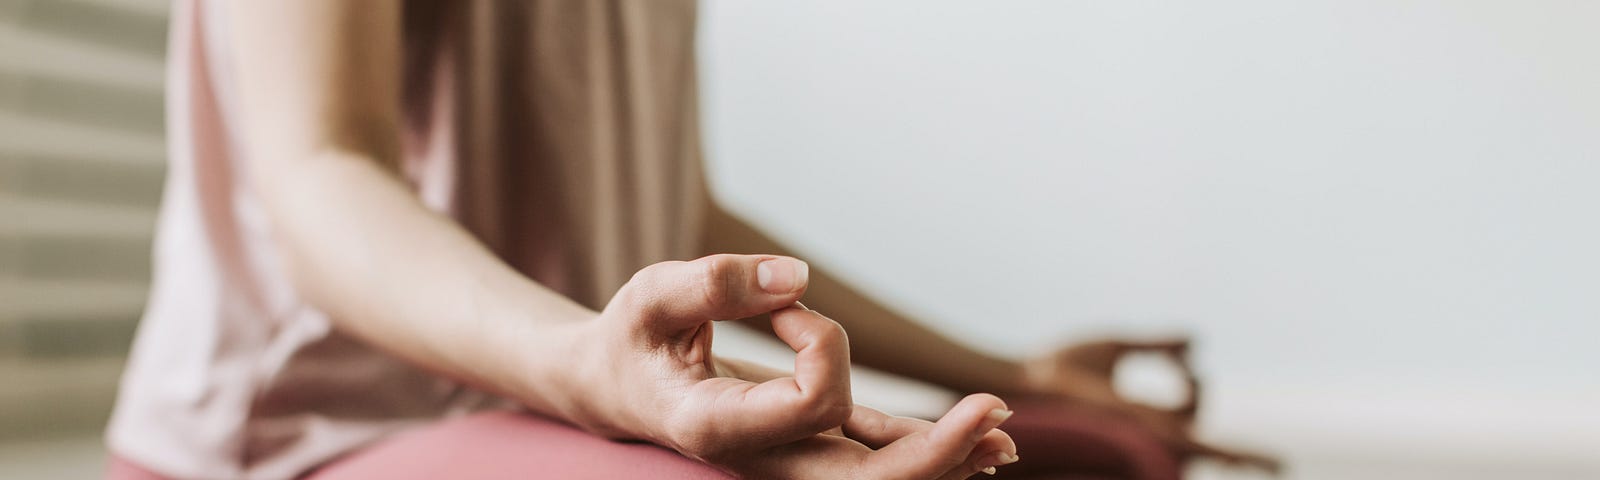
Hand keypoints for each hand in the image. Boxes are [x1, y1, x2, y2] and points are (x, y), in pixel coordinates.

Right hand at [565, 254, 1019, 477]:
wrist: (612, 388)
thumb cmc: (630, 339)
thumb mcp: (652, 297)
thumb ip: (713, 283)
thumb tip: (794, 276)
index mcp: (720, 427)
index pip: (810, 403)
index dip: (820, 340)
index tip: (785, 301)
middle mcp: (763, 458)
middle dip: (933, 456)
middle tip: (995, 412)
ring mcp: (790, 459)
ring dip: (944, 461)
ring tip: (1007, 440)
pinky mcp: (810, 444)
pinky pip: (875, 458)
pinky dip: (925, 450)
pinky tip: (983, 446)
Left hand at [1020, 337, 1280, 473]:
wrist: (1028, 378)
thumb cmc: (1057, 366)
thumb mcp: (1117, 347)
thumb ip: (1157, 345)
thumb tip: (1197, 340)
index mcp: (1142, 413)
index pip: (1188, 411)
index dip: (1197, 380)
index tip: (1187, 355)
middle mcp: (1149, 430)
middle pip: (1205, 442)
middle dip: (1243, 454)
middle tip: (1266, 457)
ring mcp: (1148, 434)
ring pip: (1206, 450)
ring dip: (1242, 457)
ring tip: (1276, 466)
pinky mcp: (1146, 430)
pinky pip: (1193, 444)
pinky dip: (1227, 452)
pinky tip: (1256, 461)